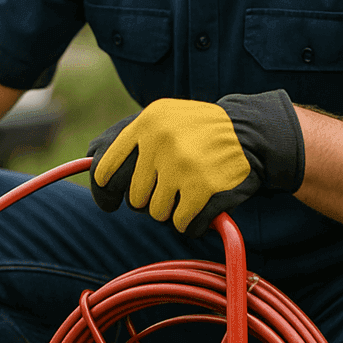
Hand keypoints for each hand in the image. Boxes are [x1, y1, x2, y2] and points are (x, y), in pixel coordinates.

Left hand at [88, 91, 304, 237]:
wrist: (252, 134)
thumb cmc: (199, 131)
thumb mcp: (164, 118)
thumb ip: (128, 137)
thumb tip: (89, 160)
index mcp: (147, 123)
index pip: (105, 170)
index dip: (105, 192)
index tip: (110, 201)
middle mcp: (161, 142)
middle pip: (133, 199)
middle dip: (149, 200)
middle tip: (169, 189)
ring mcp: (183, 167)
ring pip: (157, 214)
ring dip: (172, 211)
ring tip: (190, 191)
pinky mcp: (204, 190)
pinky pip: (183, 224)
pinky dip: (192, 222)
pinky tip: (203, 204)